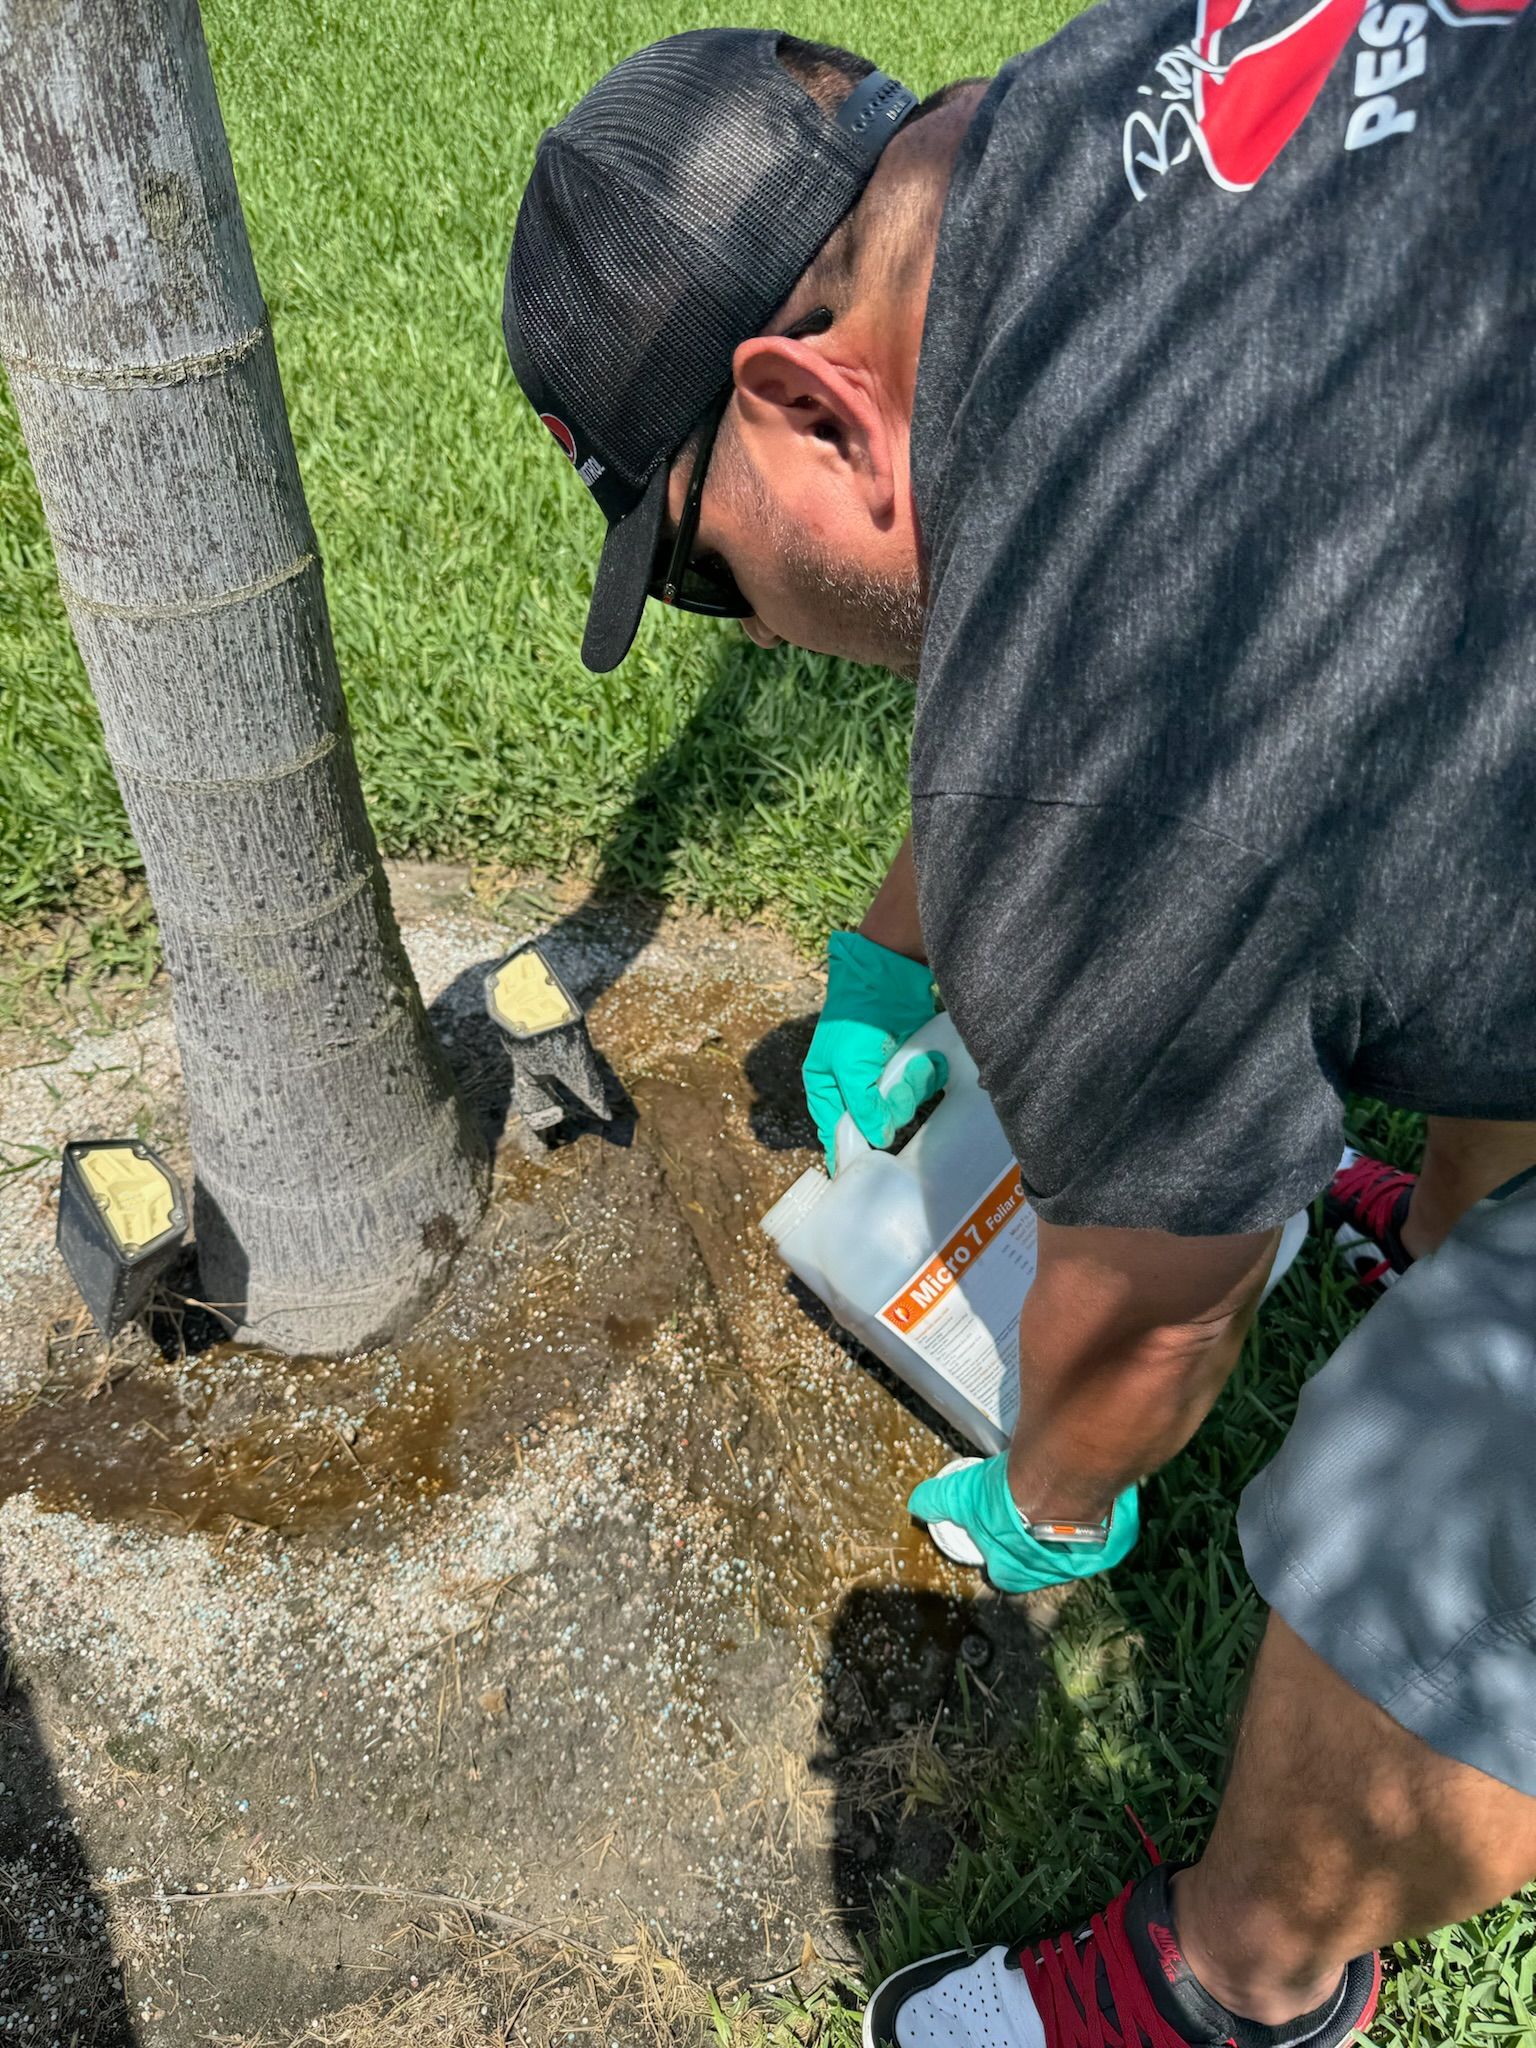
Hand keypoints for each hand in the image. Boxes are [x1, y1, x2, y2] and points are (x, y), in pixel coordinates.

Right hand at [801, 930, 946, 1174]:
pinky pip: (922, 1086)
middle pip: (876, 1122)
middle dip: (893, 1107)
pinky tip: (932, 1062)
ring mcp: (883, 1074)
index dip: (849, 1150)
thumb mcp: (848, 1068)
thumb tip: (878, 1139)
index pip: (833, 1131)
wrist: (887, 976)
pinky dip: (929, 1075)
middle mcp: (853, 1084)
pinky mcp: (908, 1063)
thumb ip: (861, 1108)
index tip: (866, 1167)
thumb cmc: (856, 1022)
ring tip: (919, 1064)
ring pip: (904, 1105)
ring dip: (914, 1088)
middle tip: (897, 1087)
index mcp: (826, 1087)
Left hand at [908, 1454, 1138, 1593]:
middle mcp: (1051, 1573)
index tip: (998, 1538)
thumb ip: (938, 1501)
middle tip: (1033, 1517)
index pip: (1003, 1576)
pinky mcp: (1112, 1540)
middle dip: (1038, 1546)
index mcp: (1014, 1572)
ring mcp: (1085, 1559)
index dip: (999, 1559)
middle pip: (1042, 1565)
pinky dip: (1101, 1518)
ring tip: (1063, 1505)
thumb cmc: (1008, 1499)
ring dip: (1071, 1533)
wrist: (1061, 1485)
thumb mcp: (961, 1495)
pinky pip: (1107, 1532)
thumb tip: (916, 1504)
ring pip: (1076, 1550)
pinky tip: (1091, 1496)